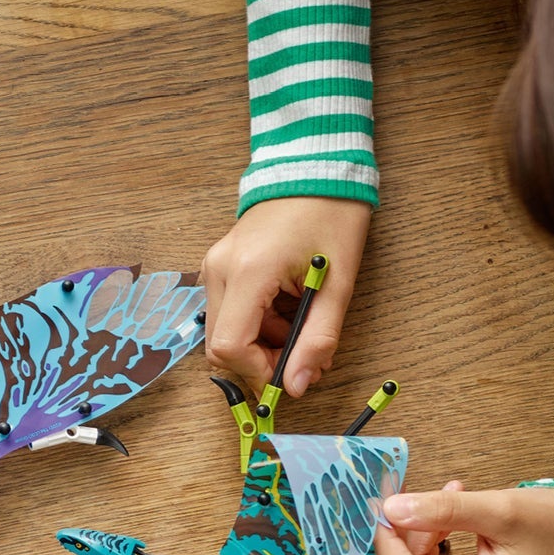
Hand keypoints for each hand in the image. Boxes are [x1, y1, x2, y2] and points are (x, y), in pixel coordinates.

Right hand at [201, 197, 371, 396]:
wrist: (315, 169)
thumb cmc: (331, 215)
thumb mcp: (338, 284)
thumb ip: (318, 339)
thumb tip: (299, 385)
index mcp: (249, 271)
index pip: (230, 346)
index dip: (257, 372)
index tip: (289, 378)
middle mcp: (220, 269)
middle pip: (220, 346)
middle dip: (259, 362)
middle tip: (299, 357)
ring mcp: (215, 266)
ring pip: (225, 332)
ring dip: (261, 343)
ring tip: (301, 326)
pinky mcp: (220, 266)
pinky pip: (230, 312)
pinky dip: (256, 324)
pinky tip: (286, 310)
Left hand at [373, 484, 553, 554]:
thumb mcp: (499, 509)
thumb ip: (443, 510)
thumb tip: (393, 509)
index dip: (388, 545)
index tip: (387, 508)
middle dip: (410, 535)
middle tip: (431, 497)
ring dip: (424, 534)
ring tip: (453, 499)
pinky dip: (435, 542)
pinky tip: (453, 516)